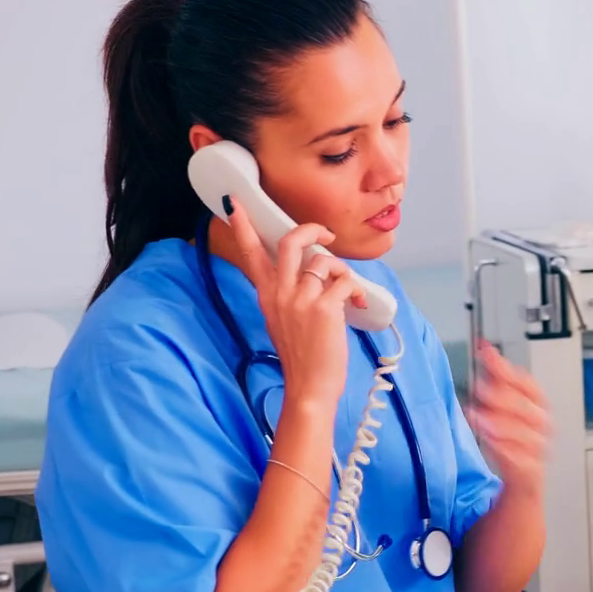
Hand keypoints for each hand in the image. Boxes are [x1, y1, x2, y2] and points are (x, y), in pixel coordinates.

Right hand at [222, 203, 366, 408]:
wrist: (309, 387)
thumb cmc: (302, 357)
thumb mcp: (282, 321)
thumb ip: (287, 295)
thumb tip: (310, 273)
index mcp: (267, 295)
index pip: (250, 254)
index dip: (243, 227)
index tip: (235, 205)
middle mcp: (279, 293)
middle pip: (290, 241)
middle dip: (311, 229)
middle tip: (326, 234)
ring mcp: (300, 299)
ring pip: (325, 261)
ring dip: (343, 271)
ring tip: (349, 289)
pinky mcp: (324, 308)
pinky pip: (345, 281)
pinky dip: (357, 289)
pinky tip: (357, 303)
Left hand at [466, 341, 549, 496]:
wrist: (524, 479)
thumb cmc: (514, 438)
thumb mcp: (505, 406)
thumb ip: (497, 379)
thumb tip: (485, 348)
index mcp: (538, 405)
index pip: (528, 383)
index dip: (506, 368)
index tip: (487, 354)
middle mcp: (541, 425)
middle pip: (527, 407)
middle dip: (502, 396)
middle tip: (479, 389)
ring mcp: (538, 448)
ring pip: (523, 433)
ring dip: (500, 423)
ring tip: (478, 417)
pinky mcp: (529, 470)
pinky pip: (519, 458)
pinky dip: (502, 449)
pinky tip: (487, 440)